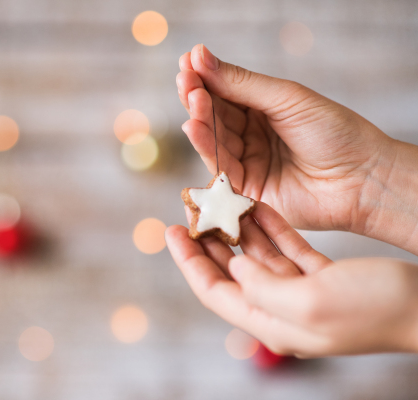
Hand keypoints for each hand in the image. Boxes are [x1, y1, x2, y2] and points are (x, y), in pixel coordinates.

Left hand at [166, 202, 417, 356]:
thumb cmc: (374, 308)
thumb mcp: (311, 299)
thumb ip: (262, 287)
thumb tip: (234, 271)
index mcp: (271, 321)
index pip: (213, 290)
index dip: (187, 261)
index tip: (170, 230)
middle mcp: (279, 308)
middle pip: (229, 271)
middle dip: (208, 239)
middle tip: (192, 207)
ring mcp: (299, 290)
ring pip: (255, 256)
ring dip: (237, 227)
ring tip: (219, 199)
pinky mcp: (319, 273)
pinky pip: (283, 246)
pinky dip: (269, 226)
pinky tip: (256, 205)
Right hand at [176, 44, 399, 240]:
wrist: (362, 179)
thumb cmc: (335, 132)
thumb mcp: (286, 99)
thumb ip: (241, 83)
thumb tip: (200, 55)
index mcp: (263, 110)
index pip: (226, 92)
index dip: (206, 77)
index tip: (188, 60)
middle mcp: (250, 136)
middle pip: (214, 115)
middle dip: (198, 96)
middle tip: (185, 79)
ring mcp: (247, 162)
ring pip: (213, 138)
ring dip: (199, 118)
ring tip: (191, 97)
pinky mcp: (244, 189)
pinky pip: (219, 166)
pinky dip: (204, 145)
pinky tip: (193, 126)